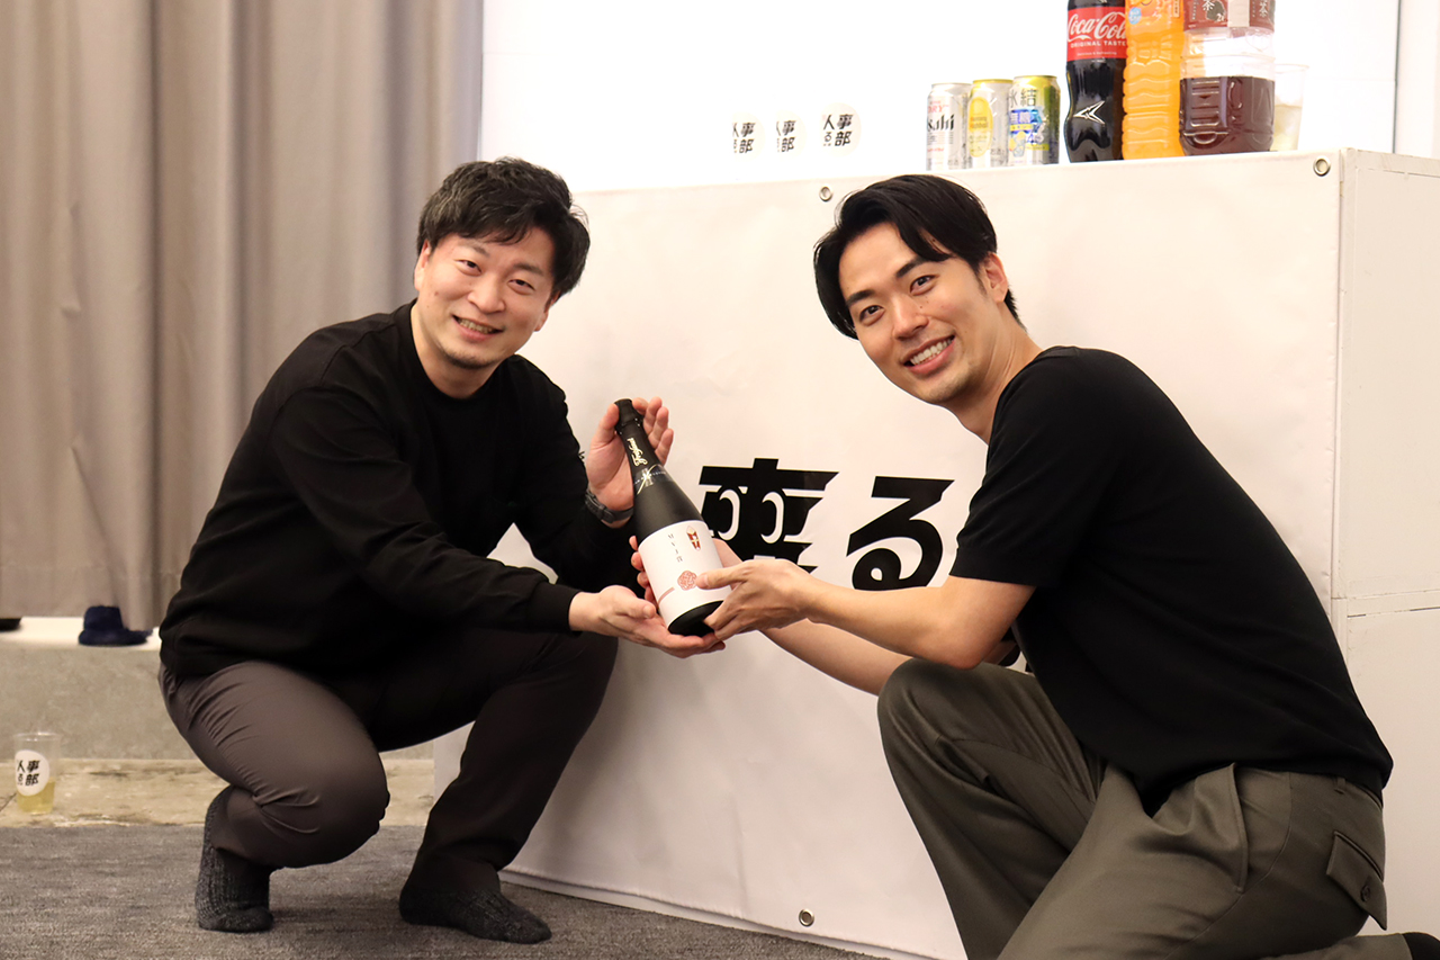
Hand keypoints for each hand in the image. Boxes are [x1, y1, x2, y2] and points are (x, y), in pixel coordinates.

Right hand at [569, 584, 723, 657]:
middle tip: (720, 638)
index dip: (692, 643)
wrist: (596, 610)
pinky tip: (695, 625)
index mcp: (647, 632)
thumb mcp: (619, 603)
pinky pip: (674, 633)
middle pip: (682, 647)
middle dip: (702, 645)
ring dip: (698, 641)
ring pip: (680, 642)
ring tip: (715, 636)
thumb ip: (634, 607)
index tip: (707, 639)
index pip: (674, 643)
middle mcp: (652, 634)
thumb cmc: (606, 608)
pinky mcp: (654, 625)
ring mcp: (654, 631)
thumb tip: (650, 610)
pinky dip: (688, 631)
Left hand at [585, 397, 671, 519]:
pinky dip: (666, 442)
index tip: (637, 403)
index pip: (637, 415)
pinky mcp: (652, 464)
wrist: (603, 494)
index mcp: (625, 432)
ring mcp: (646, 451)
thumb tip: (613, 408)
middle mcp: (638, 440)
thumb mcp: (598, 442)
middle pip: (650, 422)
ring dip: (662, 422)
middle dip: (654, 411)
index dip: (640, 407)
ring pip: (658, 434)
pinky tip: (667, 433)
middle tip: (656, 403)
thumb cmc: (600, 469)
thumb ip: (606, 424)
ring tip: (662, 413)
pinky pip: (662, 451)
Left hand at [697, 557, 814, 641]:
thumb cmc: (780, 582)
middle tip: (711, 621)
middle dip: (714, 628)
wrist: (807, 596)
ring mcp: (760, 623)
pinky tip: (753, 610)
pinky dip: (749, 621)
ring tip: (729, 615)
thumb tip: (702, 581)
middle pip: (723, 632)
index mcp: (735, 608)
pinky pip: (756, 625)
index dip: (703, 619)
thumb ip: (721, 577)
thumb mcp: (745, 570)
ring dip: (731, 626)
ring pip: (739, 630)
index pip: (711, 623)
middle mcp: (745, 620)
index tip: (701, 614)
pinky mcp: (773, 622)